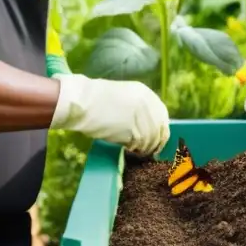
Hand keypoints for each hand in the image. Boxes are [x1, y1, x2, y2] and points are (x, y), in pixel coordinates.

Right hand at [50, 74, 169, 155]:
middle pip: (160, 130)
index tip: (157, 141)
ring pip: (150, 139)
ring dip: (144, 148)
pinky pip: (138, 144)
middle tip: (149, 152)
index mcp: (145, 93)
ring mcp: (141, 116)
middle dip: (155, 143)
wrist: (82, 102)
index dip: (161, 131)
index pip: (163, 116)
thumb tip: (146, 127)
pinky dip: (134, 149)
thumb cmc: (96, 100)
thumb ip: (137, 109)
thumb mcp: (123, 97)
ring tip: (134, 151)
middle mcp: (147, 103)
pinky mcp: (132, 128)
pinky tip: (127, 148)